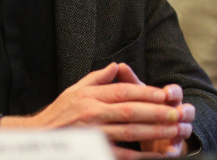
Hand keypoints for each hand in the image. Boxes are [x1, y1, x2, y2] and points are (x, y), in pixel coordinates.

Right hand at [0, 63, 187, 158]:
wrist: (37, 138)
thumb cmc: (59, 113)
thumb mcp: (75, 89)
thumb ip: (97, 78)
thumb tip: (116, 66)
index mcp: (91, 96)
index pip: (124, 91)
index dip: (147, 92)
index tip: (167, 94)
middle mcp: (94, 113)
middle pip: (131, 111)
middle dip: (158, 111)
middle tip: (179, 112)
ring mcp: (94, 134)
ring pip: (130, 132)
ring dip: (156, 132)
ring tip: (175, 130)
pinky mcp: (94, 150)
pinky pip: (122, 154)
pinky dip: (142, 155)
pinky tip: (158, 154)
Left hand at [115, 63, 193, 156]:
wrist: (148, 132)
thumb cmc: (144, 108)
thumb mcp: (138, 96)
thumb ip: (130, 82)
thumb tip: (119, 65)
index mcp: (169, 99)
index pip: (176, 92)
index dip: (173, 92)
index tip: (167, 93)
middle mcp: (177, 114)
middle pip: (188, 110)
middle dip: (184, 111)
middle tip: (179, 113)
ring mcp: (177, 131)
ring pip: (187, 129)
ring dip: (182, 130)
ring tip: (177, 132)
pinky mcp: (173, 147)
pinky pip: (177, 150)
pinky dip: (173, 152)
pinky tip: (167, 154)